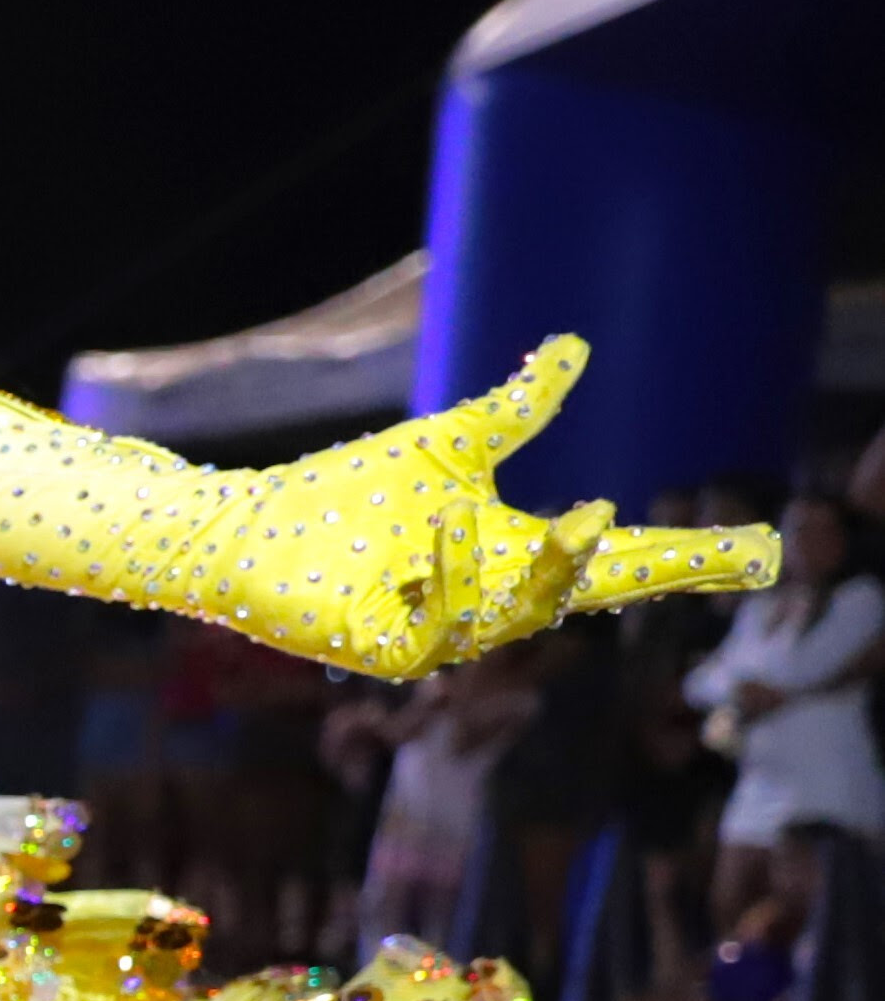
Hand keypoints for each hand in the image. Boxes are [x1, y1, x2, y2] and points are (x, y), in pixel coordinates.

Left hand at [214, 340, 775, 676]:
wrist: (247, 524)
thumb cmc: (346, 493)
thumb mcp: (450, 442)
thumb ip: (517, 408)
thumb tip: (575, 348)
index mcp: (515, 557)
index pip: (614, 561)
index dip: (684, 559)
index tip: (753, 545)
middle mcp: (488, 602)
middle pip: (585, 594)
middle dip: (651, 573)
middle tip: (718, 553)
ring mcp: (437, 631)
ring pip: (518, 615)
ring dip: (554, 569)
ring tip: (588, 518)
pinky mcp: (380, 651)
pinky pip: (436, 636)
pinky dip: (453, 584)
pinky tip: (452, 533)